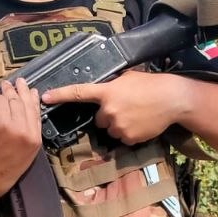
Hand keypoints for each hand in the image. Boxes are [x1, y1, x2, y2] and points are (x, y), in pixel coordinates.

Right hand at [0, 76, 41, 196]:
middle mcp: (17, 128)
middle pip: (15, 101)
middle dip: (10, 90)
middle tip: (7, 83)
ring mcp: (29, 134)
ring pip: (28, 106)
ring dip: (25, 93)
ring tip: (22, 83)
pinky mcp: (36, 140)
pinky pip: (37, 118)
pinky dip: (35, 106)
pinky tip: (33, 96)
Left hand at [42, 69, 189, 144]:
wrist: (173, 100)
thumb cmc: (151, 85)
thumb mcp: (128, 78)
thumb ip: (112, 86)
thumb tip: (104, 91)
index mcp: (107, 92)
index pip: (78, 93)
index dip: (60, 95)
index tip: (44, 97)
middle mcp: (109, 111)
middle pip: (99, 119)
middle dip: (108, 115)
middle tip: (126, 107)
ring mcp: (118, 126)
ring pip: (111, 130)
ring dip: (119, 124)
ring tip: (137, 114)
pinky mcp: (128, 138)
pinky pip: (123, 138)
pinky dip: (130, 133)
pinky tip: (142, 123)